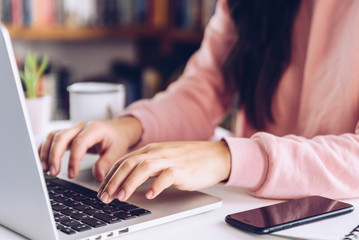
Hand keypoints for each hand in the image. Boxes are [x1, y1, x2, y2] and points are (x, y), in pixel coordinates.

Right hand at [38, 117, 141, 180]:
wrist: (118, 130)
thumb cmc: (117, 139)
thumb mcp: (117, 151)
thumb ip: (107, 163)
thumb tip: (97, 176)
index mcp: (95, 129)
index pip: (79, 143)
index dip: (73, 159)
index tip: (71, 174)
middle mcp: (81, 127)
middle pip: (61, 137)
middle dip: (54, 156)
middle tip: (53, 173)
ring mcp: (73, 129)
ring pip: (53, 136)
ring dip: (46, 152)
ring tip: (45, 169)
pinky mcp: (69, 134)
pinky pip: (52, 138)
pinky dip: (45, 148)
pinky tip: (43, 161)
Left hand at [97, 141, 230, 203]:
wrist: (214, 156)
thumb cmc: (189, 159)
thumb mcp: (164, 159)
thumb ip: (147, 166)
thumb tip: (129, 180)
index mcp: (151, 150)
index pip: (123, 161)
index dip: (109, 176)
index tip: (102, 190)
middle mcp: (157, 152)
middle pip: (129, 164)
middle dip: (113, 181)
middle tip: (104, 197)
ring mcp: (170, 160)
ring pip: (143, 168)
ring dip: (130, 183)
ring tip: (121, 197)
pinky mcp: (182, 169)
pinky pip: (166, 176)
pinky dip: (156, 186)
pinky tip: (150, 196)